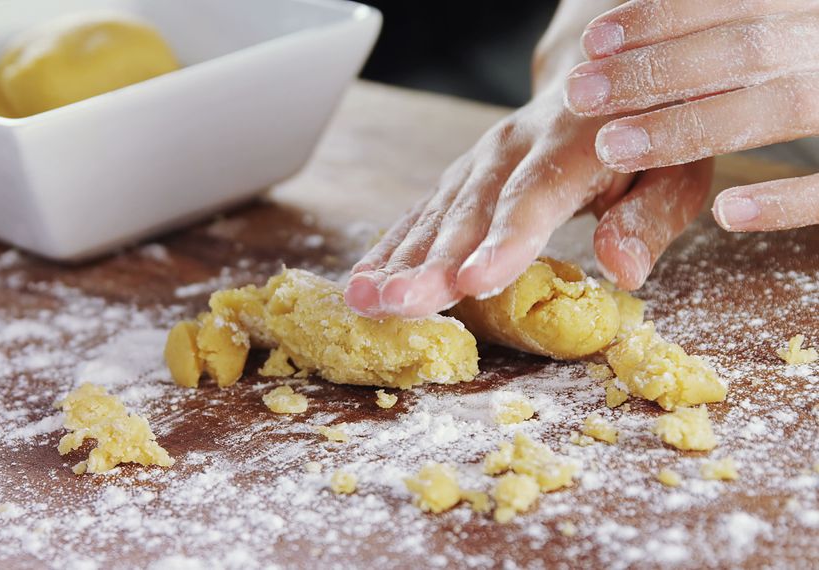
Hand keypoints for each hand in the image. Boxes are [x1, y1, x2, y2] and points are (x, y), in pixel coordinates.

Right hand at [343, 82, 714, 317]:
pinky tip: (361, 281)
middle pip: (468, 210)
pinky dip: (388, 248)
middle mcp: (514, 147)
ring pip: (433, 213)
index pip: (534, 196)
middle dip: (429, 262)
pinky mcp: (459, 176)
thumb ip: (650, 217)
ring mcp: (478, 160)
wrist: (606, 76)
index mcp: (575, 143)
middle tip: (398, 303)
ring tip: (363, 300)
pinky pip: (419, 213)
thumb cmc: (648, 137)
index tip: (473, 284)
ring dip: (396, 259)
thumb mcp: (676, 170)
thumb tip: (624, 270)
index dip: (503, 242)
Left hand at [567, 0, 818, 231]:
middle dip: (656, 72)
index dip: (662, 15)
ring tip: (615, 146)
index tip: (594, 42)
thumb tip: (643, 16)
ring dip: (692, 127)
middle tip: (582, 94)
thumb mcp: (790, 29)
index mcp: (818, 4)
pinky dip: (787, 198)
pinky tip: (725, 212)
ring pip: (782, 105)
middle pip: (747, 49)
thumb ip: (741, 24)